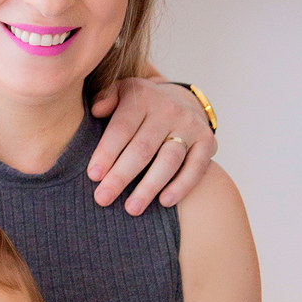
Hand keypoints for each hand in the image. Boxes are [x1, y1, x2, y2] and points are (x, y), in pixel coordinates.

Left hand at [88, 78, 214, 214]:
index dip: (106, 153)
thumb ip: (106, 97)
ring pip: (168, 160)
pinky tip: (164, 202)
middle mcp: (168, 110)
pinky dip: (182, 186)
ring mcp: (190, 125)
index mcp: (143, 98)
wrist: (182, 102)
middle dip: (121, 176)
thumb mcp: (121, 92)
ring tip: (131, 208)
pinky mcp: (207, 141)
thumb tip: (97, 110)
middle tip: (103, 198)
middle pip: (143, 148)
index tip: (93, 176)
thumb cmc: (140, 107)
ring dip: (149, 187)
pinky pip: (196, 168)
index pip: (122, 128)